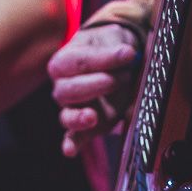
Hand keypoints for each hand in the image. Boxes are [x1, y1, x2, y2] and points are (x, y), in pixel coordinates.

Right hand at [48, 23, 141, 155]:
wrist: (112, 58)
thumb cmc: (108, 47)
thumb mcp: (113, 39)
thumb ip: (118, 49)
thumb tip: (129, 55)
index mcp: (64, 60)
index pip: (77, 62)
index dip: (103, 58)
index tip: (129, 54)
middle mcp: (62, 86)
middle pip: (68, 90)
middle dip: (97, 84)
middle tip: (122, 78)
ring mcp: (71, 107)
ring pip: (67, 115)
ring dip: (79, 117)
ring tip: (92, 117)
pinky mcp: (83, 126)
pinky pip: (72, 137)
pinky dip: (71, 144)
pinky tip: (71, 150)